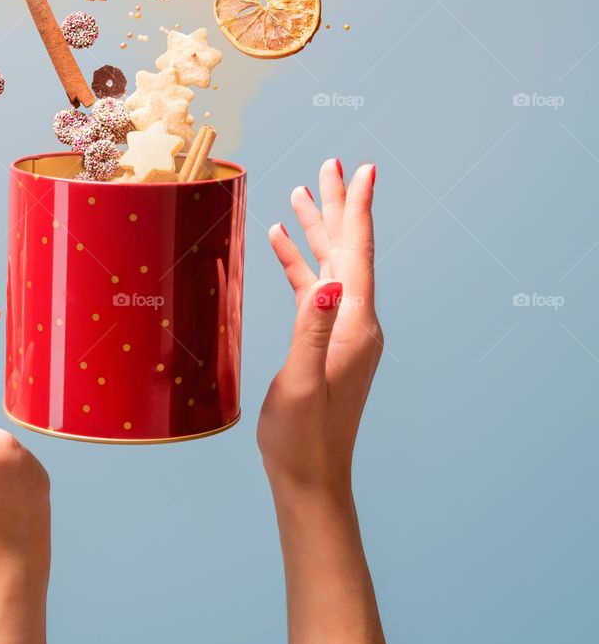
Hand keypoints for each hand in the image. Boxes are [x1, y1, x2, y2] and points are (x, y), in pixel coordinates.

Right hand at [257, 160, 381, 502]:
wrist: (310, 481)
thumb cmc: (302, 438)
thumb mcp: (303, 382)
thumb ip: (313, 329)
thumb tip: (328, 282)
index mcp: (354, 324)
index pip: (358, 252)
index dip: (358, 207)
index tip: (363, 169)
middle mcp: (355, 321)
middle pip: (347, 249)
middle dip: (337, 205)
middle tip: (331, 162)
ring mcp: (342, 331)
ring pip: (330, 264)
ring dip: (316, 229)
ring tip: (301, 190)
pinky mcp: (324, 342)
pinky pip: (314, 289)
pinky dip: (298, 262)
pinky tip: (279, 243)